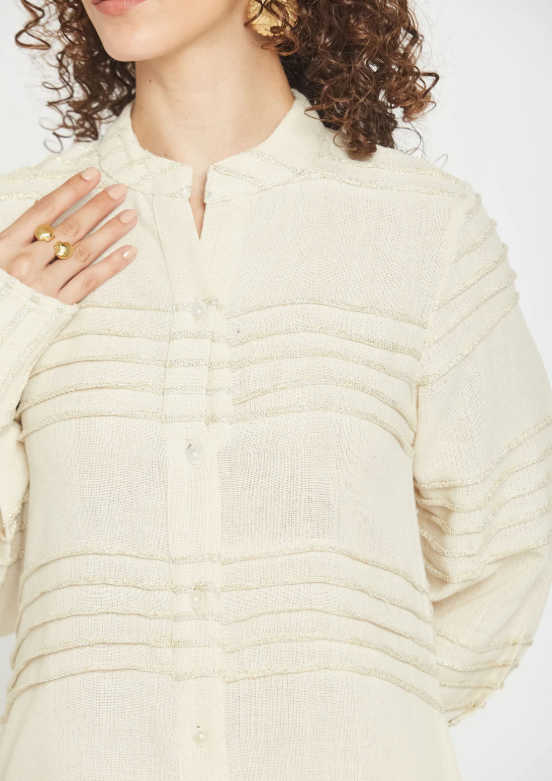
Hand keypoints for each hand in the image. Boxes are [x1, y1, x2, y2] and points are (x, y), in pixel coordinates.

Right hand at [0, 167, 137, 304]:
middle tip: (120, 191)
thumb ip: (19, 235)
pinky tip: (128, 251)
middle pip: (70, 228)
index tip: (93, 175)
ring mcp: (45, 285)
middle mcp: (27, 263)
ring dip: (110, 232)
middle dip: (97, 206)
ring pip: (84, 252)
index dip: (71, 190)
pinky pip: (90, 281)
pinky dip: (111, 265)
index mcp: (7, 245)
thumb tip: (42, 211)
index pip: (45, 210)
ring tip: (130, 216)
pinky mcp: (59, 305)